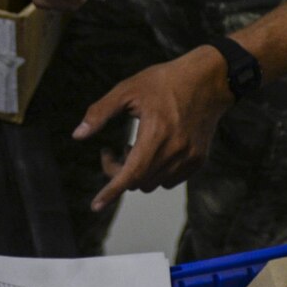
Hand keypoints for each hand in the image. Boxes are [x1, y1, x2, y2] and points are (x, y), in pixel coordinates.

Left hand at [73, 46, 231, 210]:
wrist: (209, 80)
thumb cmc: (164, 81)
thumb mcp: (127, 89)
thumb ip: (100, 112)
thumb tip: (77, 135)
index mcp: (157, 133)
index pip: (132, 174)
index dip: (111, 191)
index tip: (95, 206)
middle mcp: (176, 150)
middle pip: (138, 182)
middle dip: (119, 173)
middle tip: (114, 150)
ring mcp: (190, 158)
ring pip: (153, 184)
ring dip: (138, 173)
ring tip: (136, 147)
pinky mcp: (199, 160)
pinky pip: (170, 180)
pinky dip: (156, 173)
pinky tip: (155, 150)